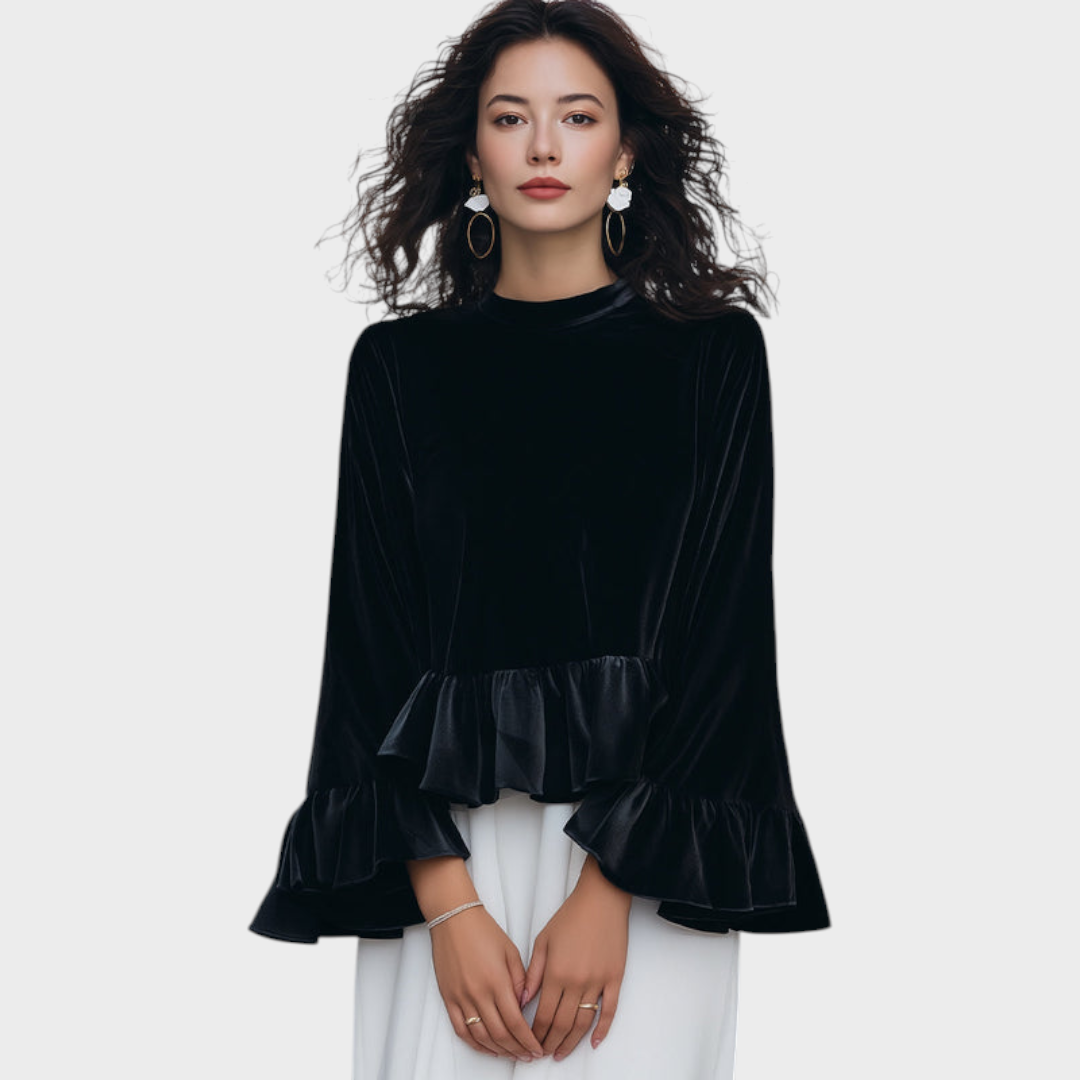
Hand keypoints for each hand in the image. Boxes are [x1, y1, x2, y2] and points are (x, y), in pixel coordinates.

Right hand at [428, 904, 545, 1062]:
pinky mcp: (448, 998)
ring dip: (498, 1050)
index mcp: (497, 981)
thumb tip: (524, 1004)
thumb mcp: (511, 951)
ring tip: (511, 1055)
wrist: (454, 919)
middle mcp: (478, 994)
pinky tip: (486, 1048)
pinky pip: (461, 1029)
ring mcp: (461, 998)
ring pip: (481, 1036)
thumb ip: (521, 980)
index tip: (537, 1048)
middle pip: (500, 1034)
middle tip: (528, 1055)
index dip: (528, 1040)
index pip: (516, 1022)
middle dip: (517, 1049)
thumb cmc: (483, 930)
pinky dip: (475, 1043)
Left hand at [521, 856, 630, 1060]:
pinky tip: (595, 1042)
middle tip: (543, 1053)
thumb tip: (522, 1001)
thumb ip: (532, 973)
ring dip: (571, 1042)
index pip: (543, 1015)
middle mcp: (576, 982)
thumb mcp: (543, 941)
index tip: (530, 1042)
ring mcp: (597, 982)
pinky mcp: (614, 979)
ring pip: (583, 1023)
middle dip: (550, 1043)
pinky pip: (609, 1011)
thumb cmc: (570, 916)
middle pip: (562, 1025)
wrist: (601, 900)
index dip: (536, 1034)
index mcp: (555, 973)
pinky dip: (602, 1030)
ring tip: (562, 1053)